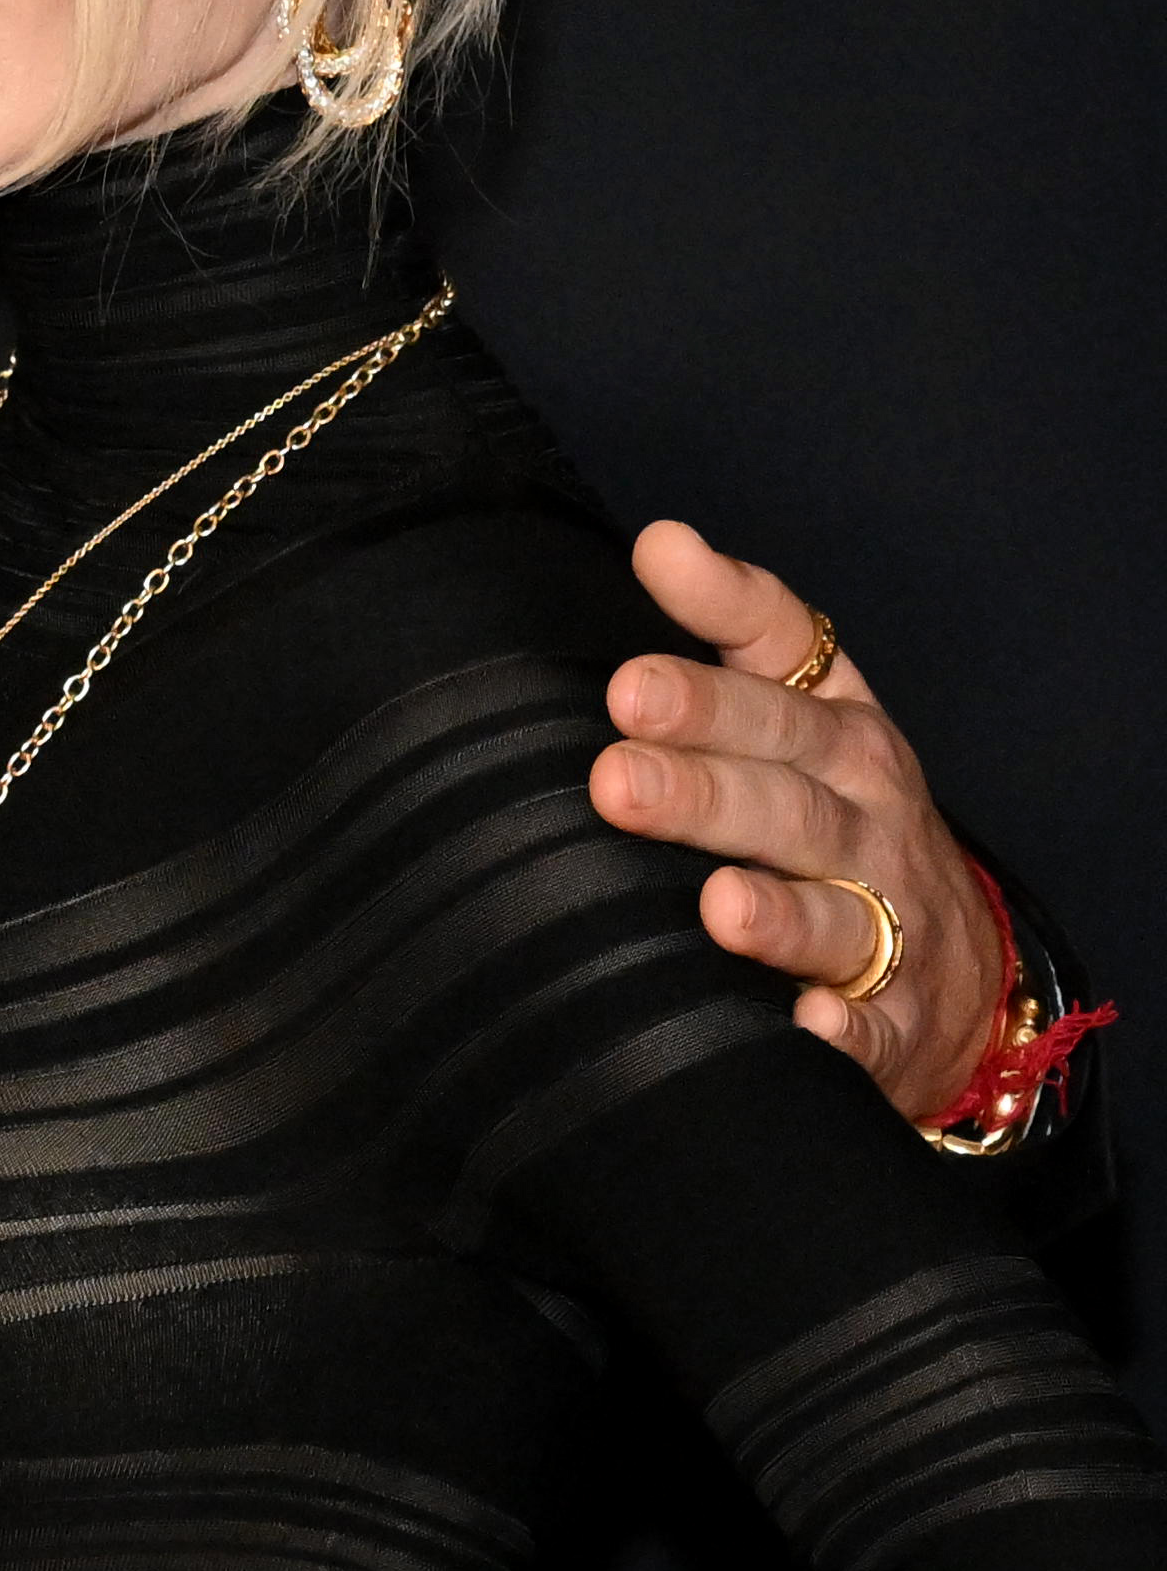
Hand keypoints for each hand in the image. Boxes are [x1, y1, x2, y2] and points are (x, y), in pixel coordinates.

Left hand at [593, 520, 1000, 1120]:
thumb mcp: (801, 706)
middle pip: (786, 798)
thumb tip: (658, 539)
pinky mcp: (893, 1020)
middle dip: (705, 791)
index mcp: (836, 731)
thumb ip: (731, 621)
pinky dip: (846, 1032)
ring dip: (778, 910)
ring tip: (721, 904)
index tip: (630, 679)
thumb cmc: (837, 809)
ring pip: (832, 913)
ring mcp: (889, 920)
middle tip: (617, 780)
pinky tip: (811, 1025)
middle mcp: (866, 818)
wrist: (952, 968)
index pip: (783, 675)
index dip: (714, 673)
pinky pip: (873, 1028)